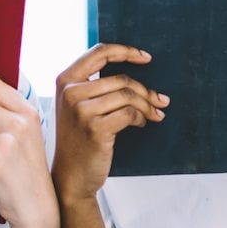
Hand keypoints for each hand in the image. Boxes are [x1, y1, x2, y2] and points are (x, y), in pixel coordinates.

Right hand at [51, 43, 168, 202]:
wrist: (70, 175)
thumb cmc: (79, 139)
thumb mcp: (77, 106)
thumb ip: (93, 85)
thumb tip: (134, 68)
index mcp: (65, 80)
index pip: (100, 52)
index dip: (126, 51)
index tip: (147, 58)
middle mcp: (71, 92)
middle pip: (121, 79)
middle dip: (146, 91)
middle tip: (161, 100)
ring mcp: (81, 110)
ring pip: (128, 96)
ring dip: (147, 106)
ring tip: (154, 114)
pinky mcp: (95, 128)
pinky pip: (129, 113)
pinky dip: (141, 118)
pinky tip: (141, 123)